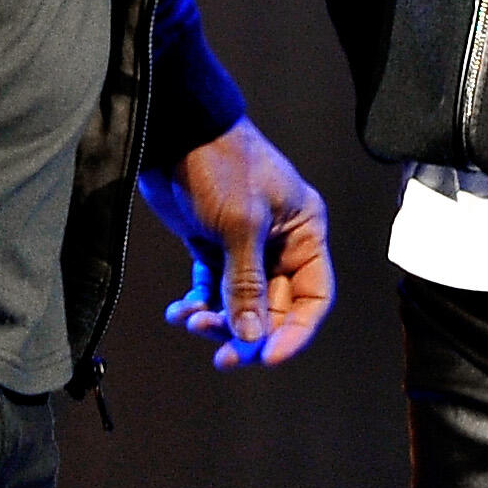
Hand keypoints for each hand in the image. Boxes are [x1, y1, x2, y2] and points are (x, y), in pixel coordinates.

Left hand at [137, 118, 333, 369]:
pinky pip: (212, 288)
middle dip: (249, 332)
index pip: (314, 297)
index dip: (295, 332)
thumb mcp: (241, 225)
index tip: (267, 357)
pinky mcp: (212, 243)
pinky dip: (198, 304)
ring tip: (192, 320)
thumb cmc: (220, 164)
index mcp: (305, 231)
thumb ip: (247, 284)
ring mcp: (246, 245)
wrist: (173, 130)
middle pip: (276, 308)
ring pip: (240, 303)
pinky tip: (179, 312)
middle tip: (224, 356)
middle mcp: (281, 242)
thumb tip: (252, 336)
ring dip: (218, 320)